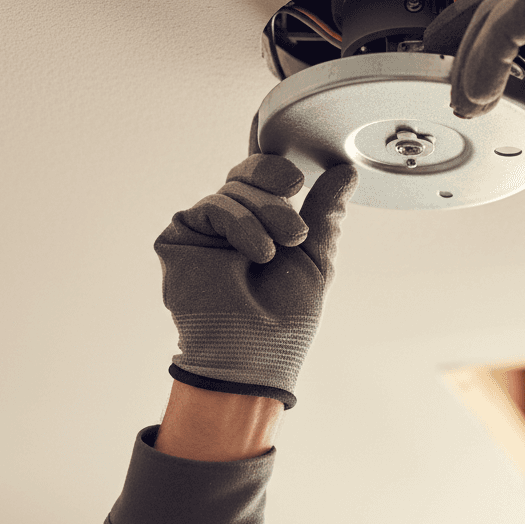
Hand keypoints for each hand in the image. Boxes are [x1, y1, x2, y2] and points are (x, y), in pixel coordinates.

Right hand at [152, 113, 358, 408]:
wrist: (256, 354)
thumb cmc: (286, 317)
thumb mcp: (315, 256)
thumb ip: (326, 211)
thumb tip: (345, 172)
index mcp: (262, 224)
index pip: (266, 178)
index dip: (278, 170)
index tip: (300, 180)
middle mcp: (231, 223)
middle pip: (247, 175)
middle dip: (277, 190)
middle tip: (297, 227)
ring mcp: (203, 230)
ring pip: (233, 190)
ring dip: (266, 214)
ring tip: (280, 248)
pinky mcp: (179, 239)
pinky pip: (212, 207)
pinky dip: (241, 224)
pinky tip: (258, 252)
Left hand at [422, 0, 524, 186]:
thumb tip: (485, 88)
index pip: (505, 4)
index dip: (468, 33)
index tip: (442, 57)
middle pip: (493, 6)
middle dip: (461, 52)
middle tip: (447, 88)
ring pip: (492, 15)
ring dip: (470, 65)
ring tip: (468, 102)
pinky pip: (501, 25)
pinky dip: (484, 64)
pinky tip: (483, 94)